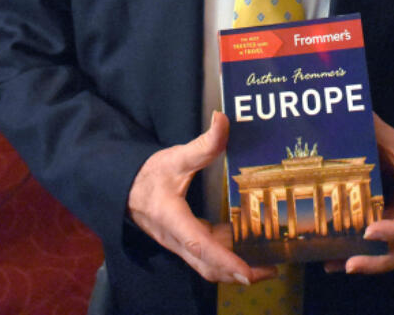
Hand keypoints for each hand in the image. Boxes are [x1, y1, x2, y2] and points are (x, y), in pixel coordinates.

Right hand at [126, 111, 274, 285]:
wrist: (124, 190)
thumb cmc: (149, 176)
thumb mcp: (175, 158)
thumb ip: (203, 143)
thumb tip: (222, 119)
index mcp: (172, 219)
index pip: (200, 245)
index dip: (224, 259)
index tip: (247, 272)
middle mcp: (176, 239)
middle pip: (207, 265)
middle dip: (238, 273)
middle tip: (269, 272)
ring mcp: (180, 243)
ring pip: (207, 265)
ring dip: (234, 267)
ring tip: (266, 262)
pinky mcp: (185, 241)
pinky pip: (206, 255)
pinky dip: (226, 254)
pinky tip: (246, 243)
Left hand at [332, 114, 393, 274]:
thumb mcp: (391, 135)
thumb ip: (372, 126)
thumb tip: (348, 109)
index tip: (368, 232)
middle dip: (378, 262)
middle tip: (350, 264)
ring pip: (392, 256)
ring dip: (366, 265)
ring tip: (335, 265)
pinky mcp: (391, 231)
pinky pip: (379, 252)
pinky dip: (358, 258)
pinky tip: (331, 262)